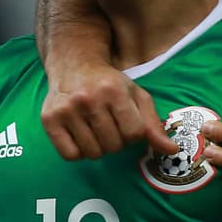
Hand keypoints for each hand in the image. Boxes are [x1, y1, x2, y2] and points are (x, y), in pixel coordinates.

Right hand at [41, 65, 175, 159]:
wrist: (73, 65)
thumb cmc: (108, 84)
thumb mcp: (135, 96)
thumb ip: (154, 124)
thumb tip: (172, 151)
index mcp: (114, 91)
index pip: (134, 134)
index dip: (133, 133)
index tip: (126, 122)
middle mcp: (88, 99)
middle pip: (114, 146)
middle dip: (116, 140)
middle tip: (108, 124)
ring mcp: (67, 109)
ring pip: (93, 153)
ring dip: (97, 147)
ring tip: (94, 128)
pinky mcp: (49, 120)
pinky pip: (70, 155)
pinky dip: (78, 151)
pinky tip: (80, 135)